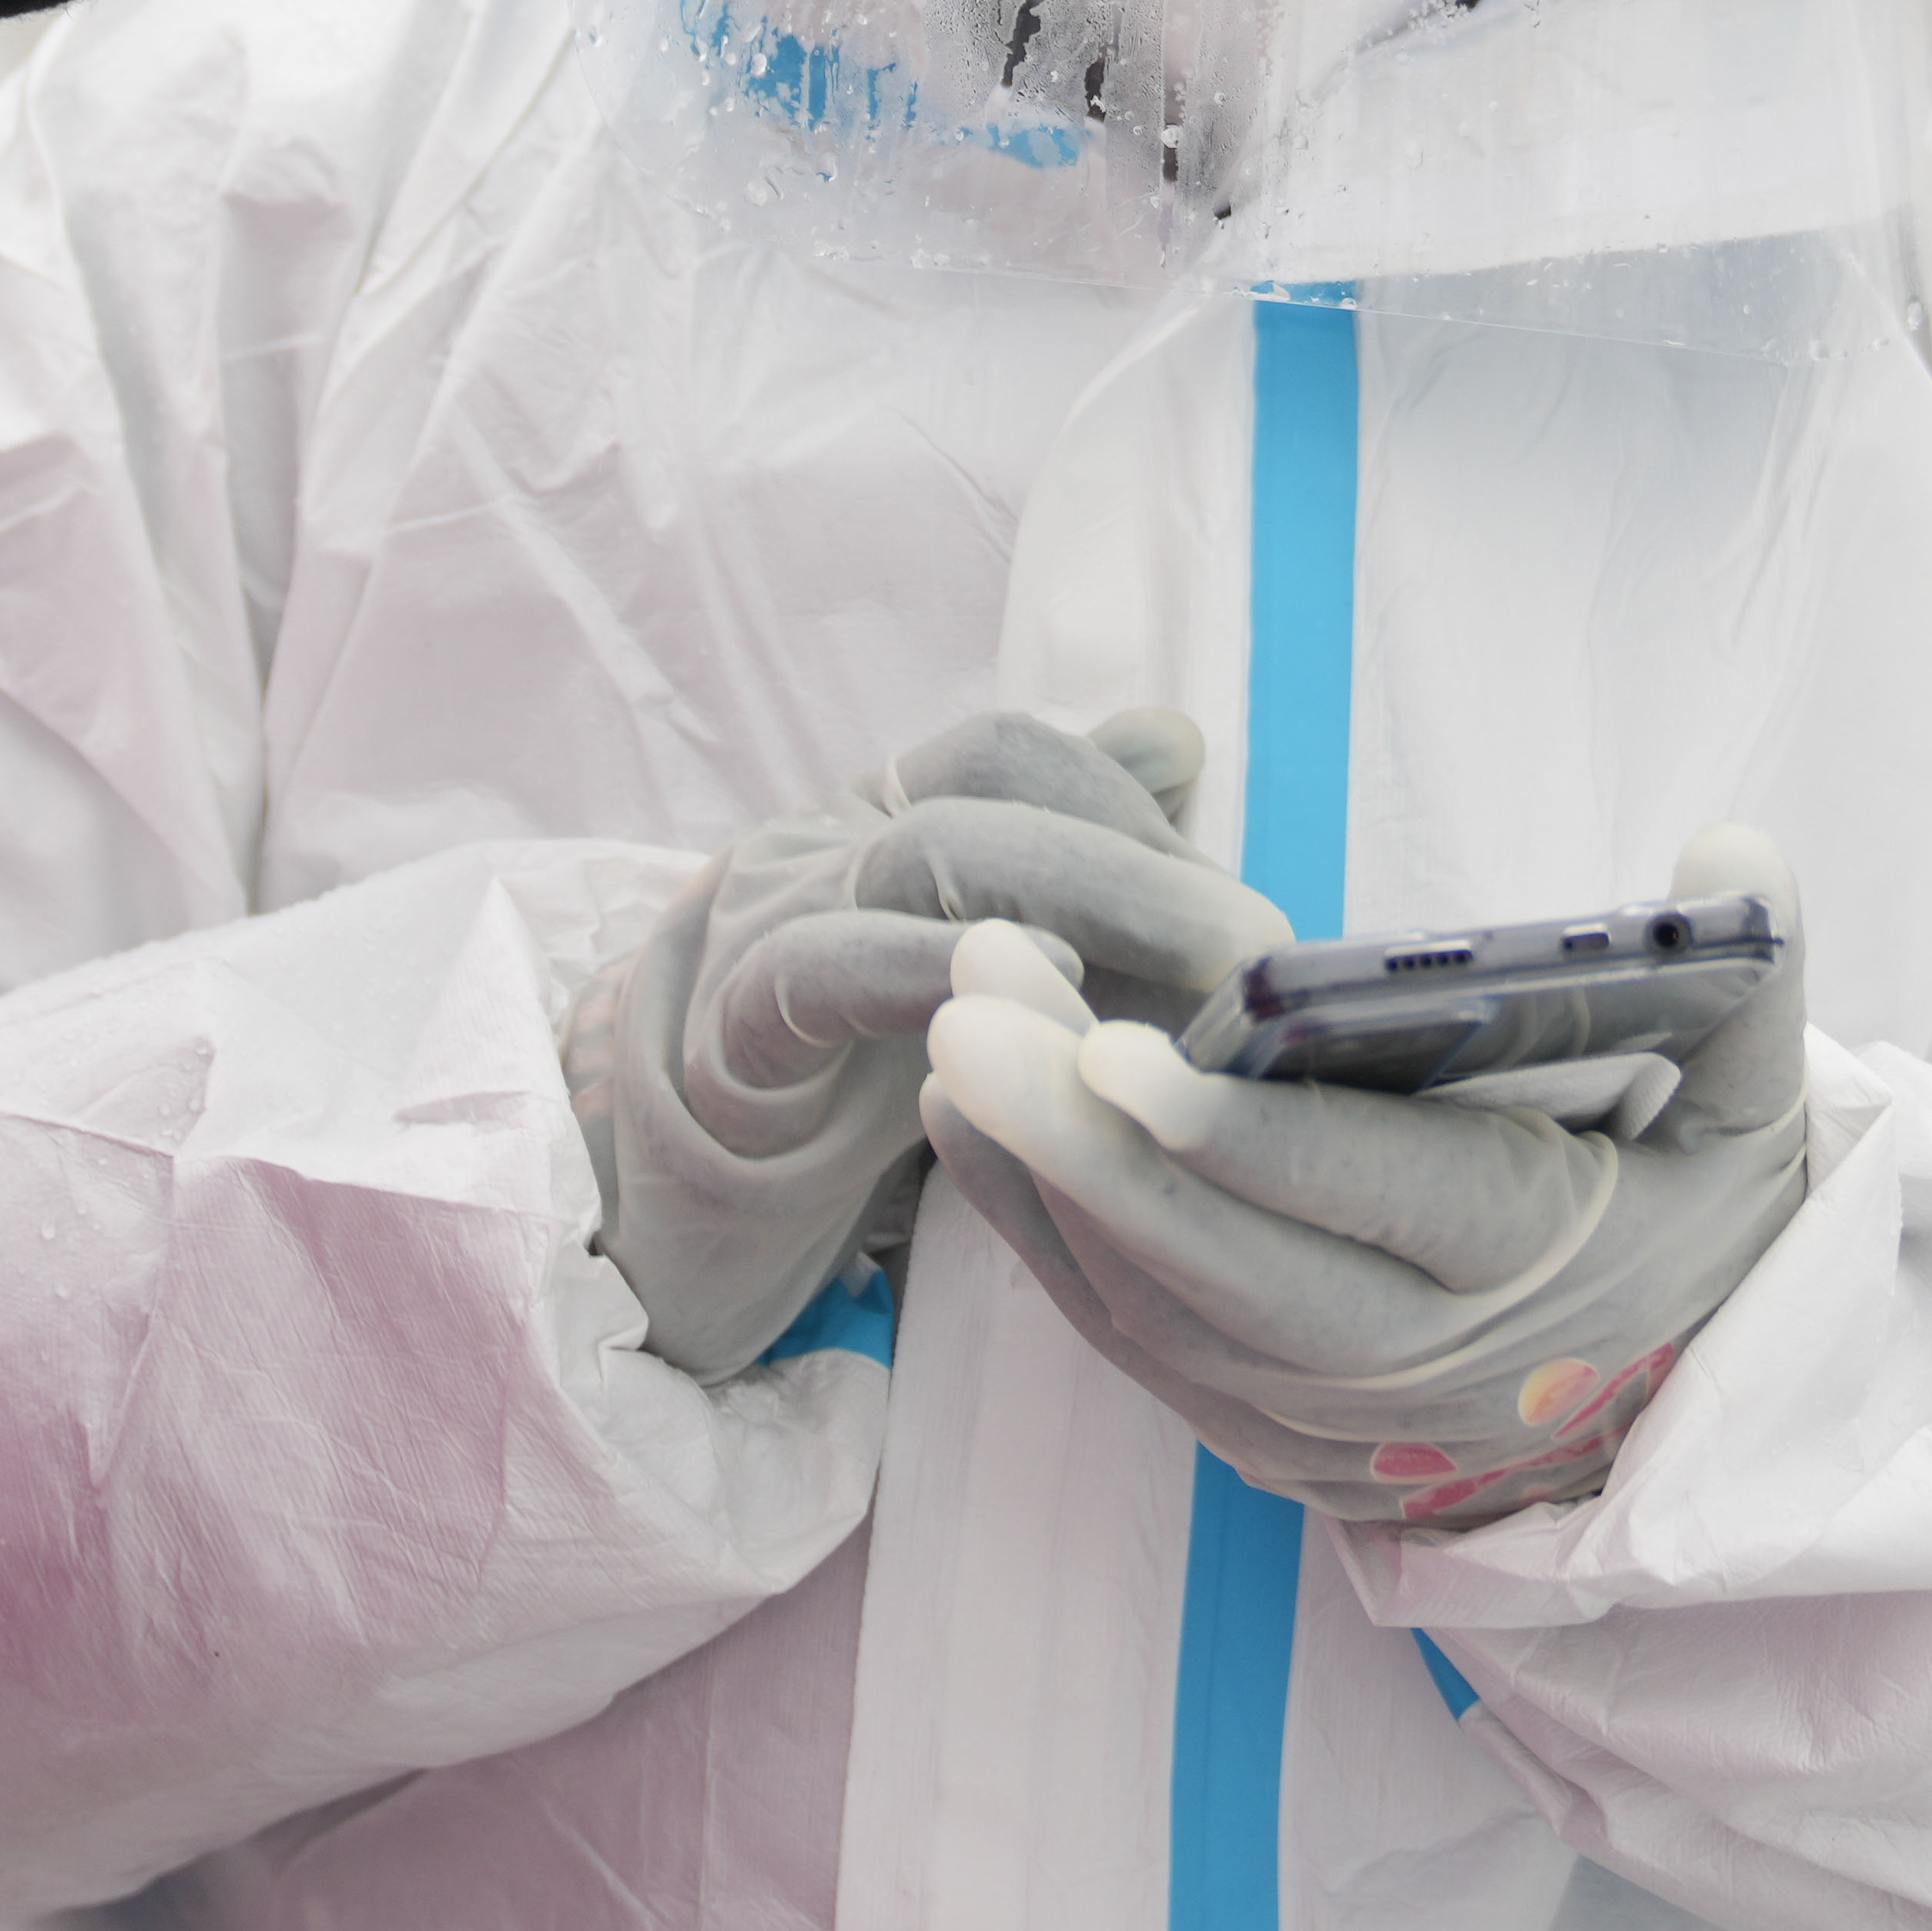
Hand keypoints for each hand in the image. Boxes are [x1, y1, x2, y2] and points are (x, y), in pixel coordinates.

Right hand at [569, 707, 1286, 1379]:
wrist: (674, 1190)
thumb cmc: (839, 1064)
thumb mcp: (964, 954)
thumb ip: (1065, 856)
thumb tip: (1177, 739)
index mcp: (882, 815)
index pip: (1015, 754)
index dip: (1133, 806)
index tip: (1244, 911)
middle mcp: (823, 844)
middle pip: (981, 791)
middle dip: (1137, 859)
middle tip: (1257, 949)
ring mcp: (762, 927)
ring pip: (911, 861)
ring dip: (1073, 900)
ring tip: (1187, 978)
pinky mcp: (723, 1039)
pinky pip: (815, 976)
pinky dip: (922, 970)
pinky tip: (1025, 1002)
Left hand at [916, 826, 1812, 1527]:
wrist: (1678, 1430)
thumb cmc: (1700, 1225)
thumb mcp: (1756, 1116)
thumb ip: (1752, 984)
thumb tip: (1730, 859)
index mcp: (1524, 1257)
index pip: (1363, 1194)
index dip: (1236, 1133)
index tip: (1115, 1047)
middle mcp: (1405, 1359)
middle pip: (1216, 1259)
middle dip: (1081, 1136)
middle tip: (970, 1002)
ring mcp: (1314, 1410)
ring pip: (1148, 1301)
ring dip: (1036, 1167)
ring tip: (953, 1023)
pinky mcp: (1251, 1425)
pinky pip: (1121, 1336)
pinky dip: (1033, 1233)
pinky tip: (962, 1120)